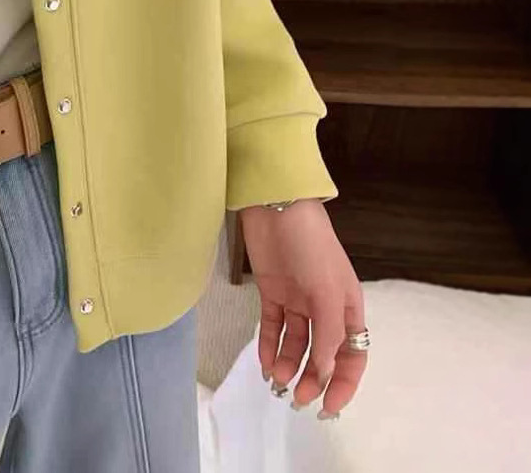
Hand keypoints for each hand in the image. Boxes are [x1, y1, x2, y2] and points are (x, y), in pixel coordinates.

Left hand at [240, 198, 366, 417]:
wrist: (277, 208)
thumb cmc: (311, 245)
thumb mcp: (326, 291)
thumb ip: (327, 333)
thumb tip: (324, 371)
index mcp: (347, 307)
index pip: (351, 355)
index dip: (343, 383)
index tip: (328, 407)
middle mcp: (323, 307)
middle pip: (321, 353)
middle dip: (312, 378)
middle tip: (296, 397)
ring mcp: (297, 299)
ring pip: (295, 343)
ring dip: (288, 364)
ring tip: (276, 381)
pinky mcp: (272, 291)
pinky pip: (272, 326)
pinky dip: (268, 345)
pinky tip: (264, 363)